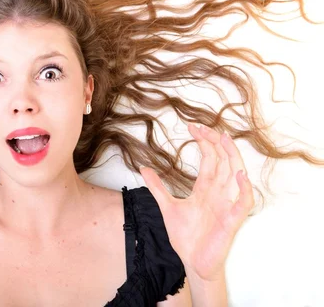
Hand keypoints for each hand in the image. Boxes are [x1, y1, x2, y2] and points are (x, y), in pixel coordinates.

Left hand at [139, 124, 254, 280]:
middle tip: (204, 127)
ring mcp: (226, 205)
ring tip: (225, 140)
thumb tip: (144, 168)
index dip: (204, 142)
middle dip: (216, 143)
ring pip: (236, 176)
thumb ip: (157, 187)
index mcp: (206, 188)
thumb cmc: (185, 236)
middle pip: (223, 161)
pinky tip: (240, 176)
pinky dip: (244, 189)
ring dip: (232, 157)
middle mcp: (218, 192)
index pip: (210, 158)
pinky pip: (243, 203)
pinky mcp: (231, 220)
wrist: (192, 262)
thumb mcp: (167, 206)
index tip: (193, 127)